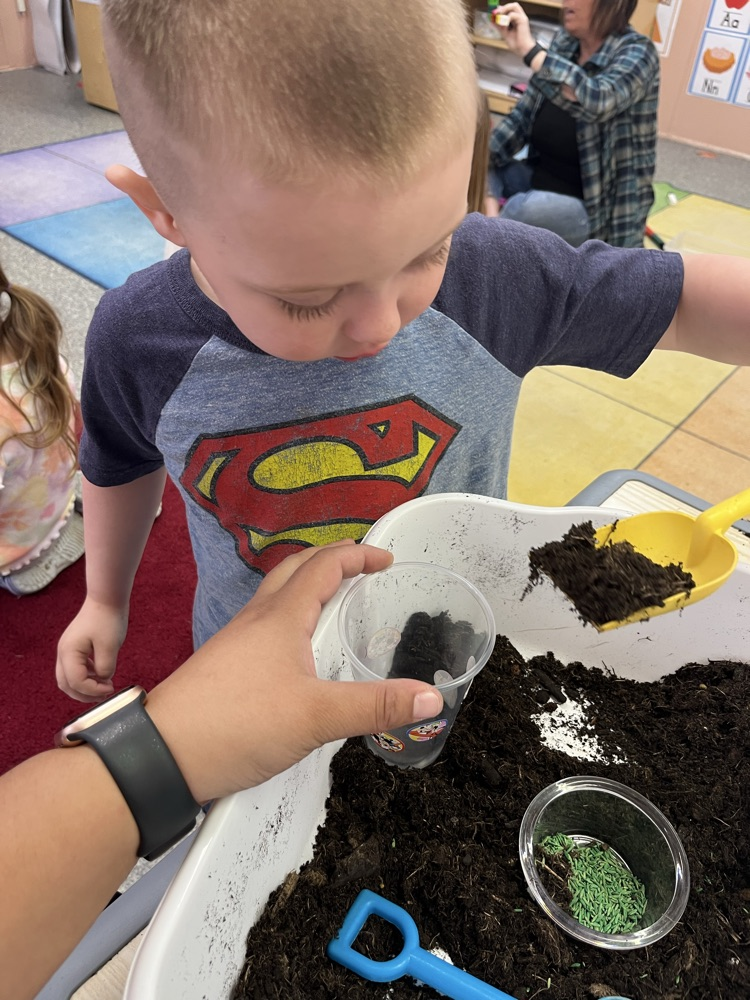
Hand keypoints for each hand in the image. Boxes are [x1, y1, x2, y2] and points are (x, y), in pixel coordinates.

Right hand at [56, 598, 127, 701]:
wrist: (106, 599)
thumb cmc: (107, 620)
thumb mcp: (110, 646)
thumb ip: (105, 668)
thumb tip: (103, 679)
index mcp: (68, 653)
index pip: (76, 682)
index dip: (93, 690)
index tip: (111, 688)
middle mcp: (63, 653)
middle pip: (66, 684)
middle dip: (84, 694)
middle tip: (104, 696)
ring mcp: (67, 650)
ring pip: (68, 679)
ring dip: (84, 687)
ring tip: (104, 688)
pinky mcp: (74, 648)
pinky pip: (75, 669)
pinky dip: (86, 677)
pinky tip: (101, 675)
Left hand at [148, 542, 443, 801]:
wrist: (161, 756)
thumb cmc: (237, 723)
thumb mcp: (316, 718)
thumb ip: (375, 706)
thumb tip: (431, 698)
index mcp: (281, 616)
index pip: (324, 565)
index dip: (357, 556)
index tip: (386, 560)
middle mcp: (257, 619)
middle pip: (295, 570)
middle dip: (330, 561)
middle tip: (362, 571)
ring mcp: (237, 641)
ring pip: (276, 597)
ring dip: (307, 587)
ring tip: (336, 605)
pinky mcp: (225, 666)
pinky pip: (265, 625)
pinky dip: (291, 618)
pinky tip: (299, 651)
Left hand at [496, 3, 534, 58]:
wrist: (522, 50)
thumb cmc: (516, 43)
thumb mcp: (505, 33)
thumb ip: (499, 27)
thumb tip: (492, 21)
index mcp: (516, 19)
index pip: (510, 9)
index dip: (502, 9)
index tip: (494, 12)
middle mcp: (520, 17)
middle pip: (513, 5)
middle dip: (504, 7)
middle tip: (496, 13)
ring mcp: (522, 18)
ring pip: (514, 6)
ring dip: (505, 9)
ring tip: (500, 16)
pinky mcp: (523, 21)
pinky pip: (513, 15)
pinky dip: (507, 18)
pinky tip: (504, 25)